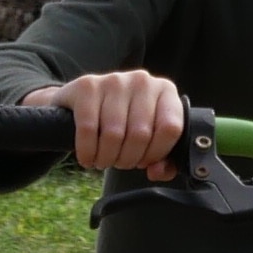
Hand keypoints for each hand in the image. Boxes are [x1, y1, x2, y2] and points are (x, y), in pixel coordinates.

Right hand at [11, 68, 185, 176]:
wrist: (82, 101)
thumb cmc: (123, 122)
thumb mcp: (149, 138)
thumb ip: (163, 161)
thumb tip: (156, 172)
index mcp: (165, 91)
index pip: (170, 128)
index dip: (156, 153)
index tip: (144, 161)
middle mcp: (142, 81)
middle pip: (140, 134)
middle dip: (128, 160)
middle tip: (119, 163)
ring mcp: (114, 81)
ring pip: (114, 134)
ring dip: (107, 158)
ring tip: (103, 160)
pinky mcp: (87, 86)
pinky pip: (88, 129)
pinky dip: (87, 152)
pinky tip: (87, 157)